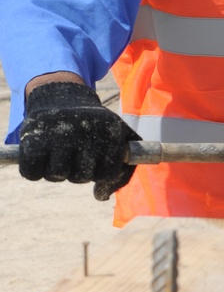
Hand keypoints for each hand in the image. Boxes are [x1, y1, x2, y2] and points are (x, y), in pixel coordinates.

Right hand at [19, 77, 138, 199]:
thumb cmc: (94, 125)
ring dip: (56, 170)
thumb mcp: (118, 137)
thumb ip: (123, 170)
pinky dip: (34, 170)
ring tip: (58, 152)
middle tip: (74, 153)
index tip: (95, 161)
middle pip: (81, 177)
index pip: (107, 174)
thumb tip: (101, 196)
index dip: (100, 173)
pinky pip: (32, 172)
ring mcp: (58, 134)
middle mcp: (85, 132)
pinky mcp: (33, 138)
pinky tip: (40, 156)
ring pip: (57, 175)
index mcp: (110, 131)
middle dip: (77, 170)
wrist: (61, 95)